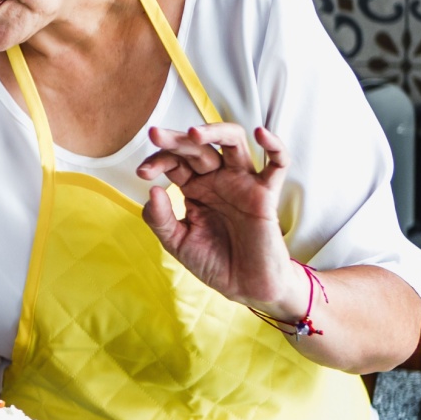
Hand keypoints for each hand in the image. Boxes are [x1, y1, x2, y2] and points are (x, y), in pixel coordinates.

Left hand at [137, 123, 309, 318]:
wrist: (244, 287)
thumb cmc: (212, 262)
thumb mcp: (177, 242)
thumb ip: (160, 219)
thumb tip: (152, 190)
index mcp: (194, 188)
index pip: (175, 162)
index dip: (158, 161)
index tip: (143, 173)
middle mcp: (217, 180)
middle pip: (199, 148)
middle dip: (177, 140)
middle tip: (157, 134)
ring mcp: (242, 183)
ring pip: (234, 143)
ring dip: (215, 132)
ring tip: (194, 134)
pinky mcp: (266, 194)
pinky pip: (278, 164)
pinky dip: (274, 146)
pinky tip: (262, 133)